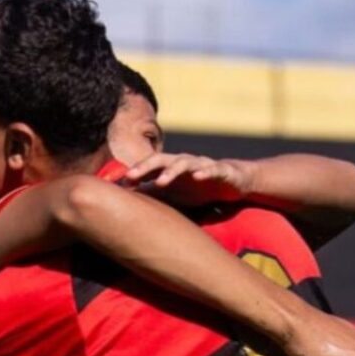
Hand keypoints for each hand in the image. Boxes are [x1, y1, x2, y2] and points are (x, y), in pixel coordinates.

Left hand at [124, 153, 251, 205]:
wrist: (233, 182)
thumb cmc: (199, 187)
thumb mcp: (175, 192)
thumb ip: (154, 192)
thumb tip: (129, 196)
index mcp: (172, 167)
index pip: (150, 166)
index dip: (136, 172)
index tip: (121, 183)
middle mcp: (185, 162)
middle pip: (161, 159)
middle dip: (146, 166)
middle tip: (131, 176)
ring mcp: (202, 164)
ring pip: (185, 163)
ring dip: (172, 171)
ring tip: (161, 181)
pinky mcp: (222, 170)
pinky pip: (212, 169)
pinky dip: (205, 172)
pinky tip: (198, 177)